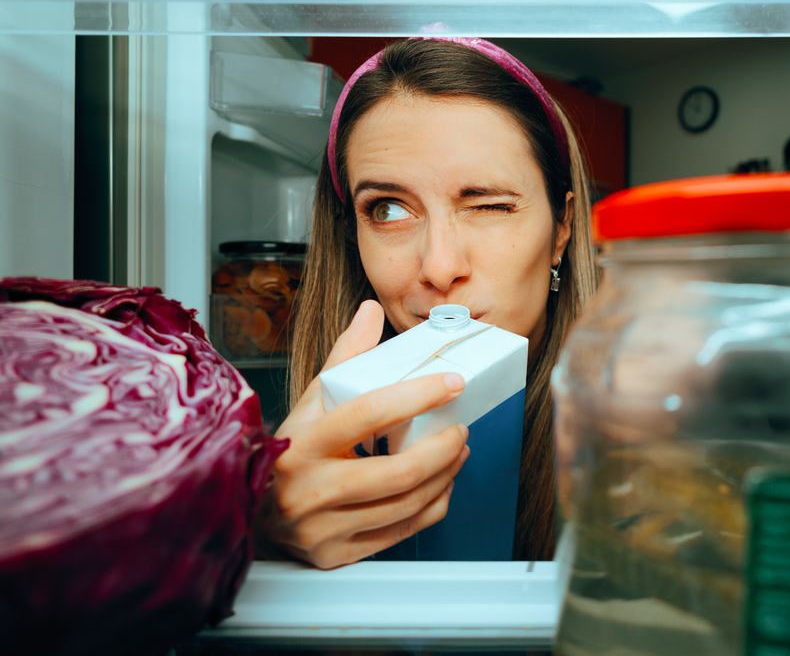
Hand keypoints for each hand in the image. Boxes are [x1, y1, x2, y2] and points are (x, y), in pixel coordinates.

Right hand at [257, 301, 469, 568]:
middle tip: (460, 429)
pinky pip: (400, 532)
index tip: (452, 381)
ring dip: (444, 476)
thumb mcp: (309, 403)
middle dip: (442, 449)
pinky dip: (432, 506)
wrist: (251, 513)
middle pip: (397, 472)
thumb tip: (370, 311)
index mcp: (299, 443)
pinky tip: (440, 485)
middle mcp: (307, 490)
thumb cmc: (288, 451)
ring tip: (456, 452)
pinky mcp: (334, 556)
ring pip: (404, 505)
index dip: (418, 395)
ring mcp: (320, 528)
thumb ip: (344, 358)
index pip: (368, 413)